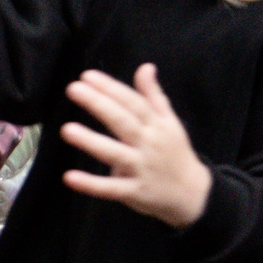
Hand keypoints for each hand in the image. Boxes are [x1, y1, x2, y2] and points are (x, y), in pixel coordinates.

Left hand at [60, 64, 214, 227]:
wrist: (195, 195)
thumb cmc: (175, 154)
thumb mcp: (171, 123)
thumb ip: (154, 96)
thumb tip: (146, 67)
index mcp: (156, 125)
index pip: (132, 102)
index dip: (110, 88)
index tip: (87, 76)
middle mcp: (149, 144)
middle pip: (123, 122)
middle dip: (99, 105)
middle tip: (73, 89)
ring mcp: (142, 169)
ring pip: (115, 153)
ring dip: (91, 142)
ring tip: (67, 129)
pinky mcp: (135, 192)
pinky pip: (112, 188)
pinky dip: (91, 185)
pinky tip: (69, 177)